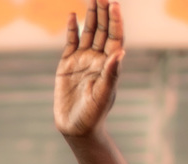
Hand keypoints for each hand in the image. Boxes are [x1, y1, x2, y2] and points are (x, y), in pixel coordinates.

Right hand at [53, 1, 125, 138]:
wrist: (76, 128)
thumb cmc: (94, 114)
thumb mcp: (104, 95)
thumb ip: (111, 74)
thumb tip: (120, 53)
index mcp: (110, 64)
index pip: (115, 37)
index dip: (115, 20)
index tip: (114, 4)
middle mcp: (98, 59)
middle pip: (102, 30)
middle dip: (103, 12)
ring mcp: (82, 60)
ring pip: (88, 32)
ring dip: (90, 16)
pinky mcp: (67, 64)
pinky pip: (71, 42)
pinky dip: (72, 29)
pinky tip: (72, 16)